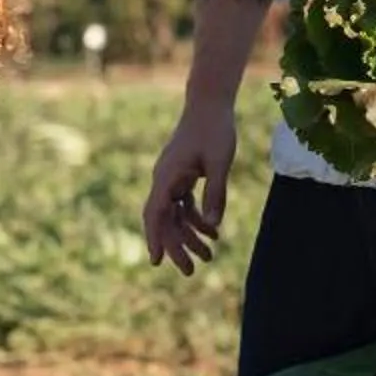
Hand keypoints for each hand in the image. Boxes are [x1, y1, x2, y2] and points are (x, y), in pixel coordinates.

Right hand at [142, 99, 239, 275]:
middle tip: (191, 272)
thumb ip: (216, 194)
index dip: (156, 238)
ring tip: (209, 258)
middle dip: (177, 247)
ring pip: (176, 215)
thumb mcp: (219, 163)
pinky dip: (197, 219)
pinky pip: (184, 204)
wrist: (210, 103)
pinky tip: (214, 232)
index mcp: (167, 176)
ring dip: (190, 236)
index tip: (157, 261)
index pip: (156, 213)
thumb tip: (213, 225)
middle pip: (165, 220)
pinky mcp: (182, 176)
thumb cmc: (215, 129)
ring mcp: (172, 178)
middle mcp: (164, 179)